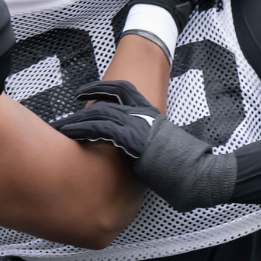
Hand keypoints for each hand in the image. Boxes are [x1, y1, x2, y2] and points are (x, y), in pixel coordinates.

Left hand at [52, 81, 235, 211]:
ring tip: (60, 130)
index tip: (84, 91)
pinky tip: (73, 138)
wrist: (200, 173)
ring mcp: (139, 126)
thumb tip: (140, 152)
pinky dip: (85, 132)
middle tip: (62, 120)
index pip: (123, 89)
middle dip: (80, 110)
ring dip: (76, 123)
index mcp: (151, 112)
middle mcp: (143, 115)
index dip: (101, 87)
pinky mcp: (134, 140)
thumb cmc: (187, 166)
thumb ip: (150, 143)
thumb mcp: (167, 146)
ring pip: (99, 116)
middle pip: (104, 103)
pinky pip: (103, 131)